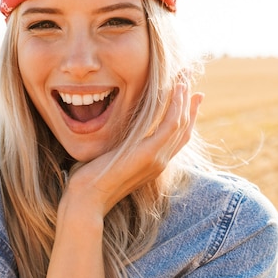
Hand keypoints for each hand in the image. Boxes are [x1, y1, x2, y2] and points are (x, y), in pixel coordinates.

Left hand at [64, 77, 203, 215]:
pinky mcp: (150, 153)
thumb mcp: (109, 158)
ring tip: (185, 78)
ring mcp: (158, 159)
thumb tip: (114, 134)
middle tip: (190, 81)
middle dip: (189, 103)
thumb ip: (120, 146)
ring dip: (184, 99)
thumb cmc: (90, 181)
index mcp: (153, 164)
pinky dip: (176, 106)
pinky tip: (177, 90)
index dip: (185, 115)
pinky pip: (171, 125)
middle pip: (184, 128)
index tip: (189, 95)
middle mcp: (160, 162)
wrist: (87, 199)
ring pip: (181, 123)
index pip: (177, 137)